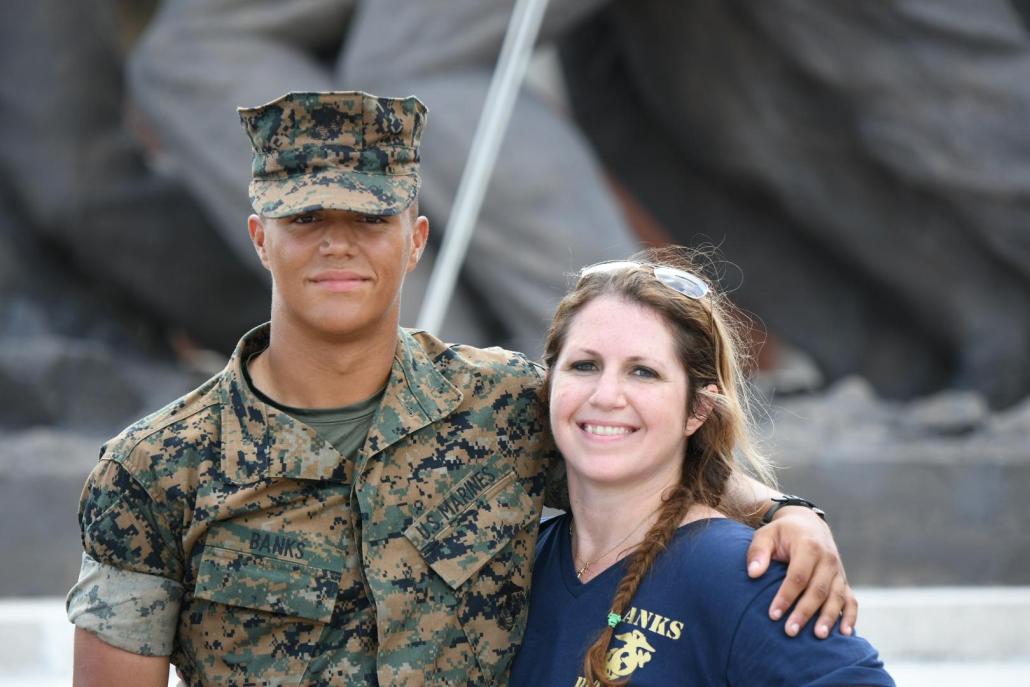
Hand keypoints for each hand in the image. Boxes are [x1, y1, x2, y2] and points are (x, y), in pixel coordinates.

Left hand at [746, 507, 857, 638]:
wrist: (808, 525)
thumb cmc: (782, 533)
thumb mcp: (766, 535)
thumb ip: (758, 552)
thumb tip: (753, 573)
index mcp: (808, 546)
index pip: (798, 576)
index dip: (786, 596)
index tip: (773, 614)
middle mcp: (827, 559)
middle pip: (818, 589)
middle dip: (804, 612)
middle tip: (790, 631)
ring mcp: (838, 571)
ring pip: (836, 597)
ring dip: (828, 617)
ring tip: (818, 636)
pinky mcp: (843, 581)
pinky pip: (851, 600)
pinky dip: (851, 616)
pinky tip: (845, 634)